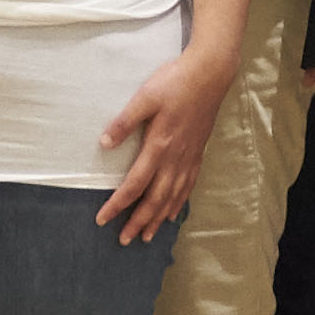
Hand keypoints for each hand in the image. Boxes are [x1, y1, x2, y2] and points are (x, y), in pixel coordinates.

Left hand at [93, 45, 228, 243]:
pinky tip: (172, 212)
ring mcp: (189, 157)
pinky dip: (178, 203)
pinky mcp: (198, 153)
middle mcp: (175, 158)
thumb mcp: (145, 97)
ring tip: (147, 235)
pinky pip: (188, 186)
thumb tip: (104, 144)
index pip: (134, 184)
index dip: (118, 204)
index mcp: (159, 146)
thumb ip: (125, 122)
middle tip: (124, 240)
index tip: (103, 219)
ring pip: (172, 197)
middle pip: (154, 199)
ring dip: (157, 218)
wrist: (211, 74)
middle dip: (138, 221)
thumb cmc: (175, 82)